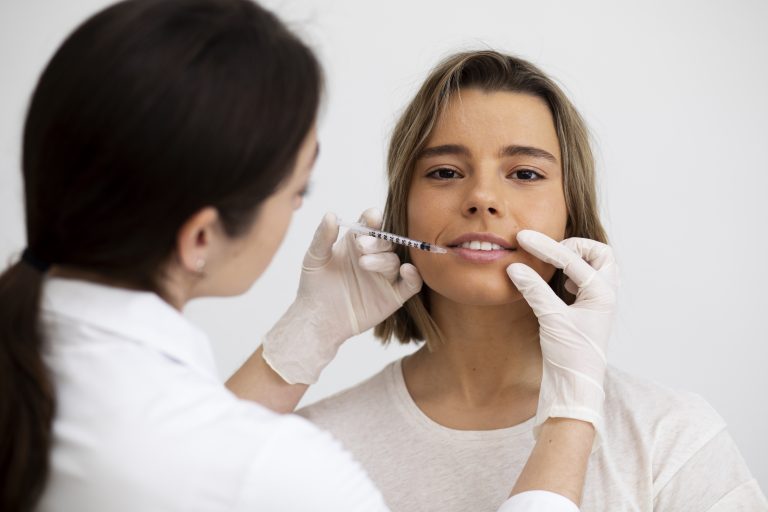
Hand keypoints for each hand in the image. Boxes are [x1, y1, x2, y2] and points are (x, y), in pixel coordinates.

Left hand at [262, 209, 422, 383]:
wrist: (318, 319)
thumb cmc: (314, 286)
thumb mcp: (315, 258)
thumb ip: (322, 236)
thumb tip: (330, 214)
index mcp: (357, 241)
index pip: (372, 224)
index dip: (373, 219)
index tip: (370, 219)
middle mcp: (374, 255)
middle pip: (387, 240)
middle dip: (377, 240)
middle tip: (361, 246)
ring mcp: (385, 275)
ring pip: (396, 260)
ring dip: (384, 258)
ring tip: (364, 263)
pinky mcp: (394, 295)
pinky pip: (411, 284)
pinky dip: (413, 276)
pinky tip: (407, 270)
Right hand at [506, 230, 617, 446]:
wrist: (575, 387)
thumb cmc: (570, 357)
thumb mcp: (551, 320)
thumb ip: (534, 290)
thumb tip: (514, 267)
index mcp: (602, 294)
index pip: (572, 259)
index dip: (545, 247)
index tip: (523, 238)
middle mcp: (606, 294)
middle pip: (601, 253)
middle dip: (576, 247)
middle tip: (552, 252)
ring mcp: (598, 301)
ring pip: (596, 265)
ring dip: (576, 259)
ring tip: (554, 265)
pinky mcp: (588, 309)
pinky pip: (585, 279)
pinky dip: (571, 273)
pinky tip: (557, 284)